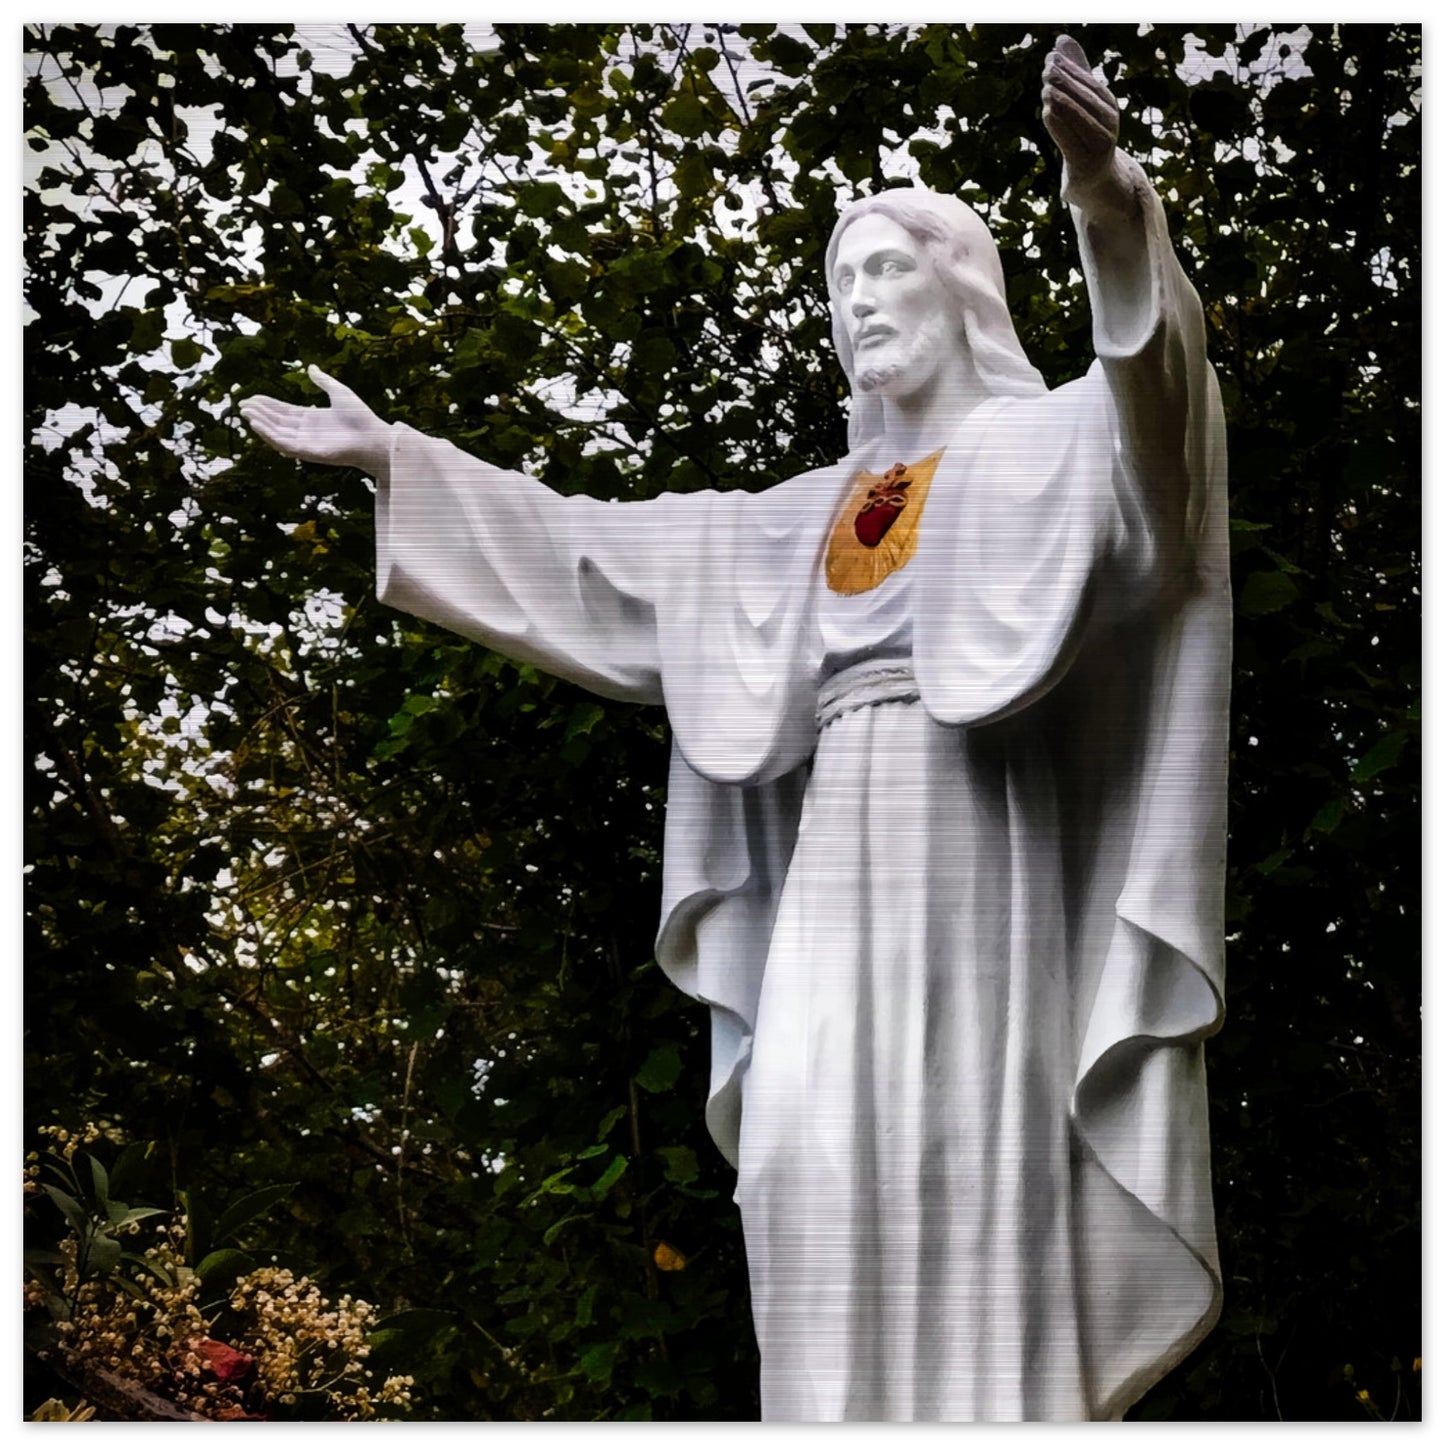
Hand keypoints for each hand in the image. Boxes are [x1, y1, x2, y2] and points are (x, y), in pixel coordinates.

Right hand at [238, 366, 390, 474]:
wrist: (375, 436)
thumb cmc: (362, 417)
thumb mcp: (339, 392)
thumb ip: (324, 381)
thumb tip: (311, 367)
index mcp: (312, 418)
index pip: (284, 412)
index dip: (267, 405)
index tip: (251, 398)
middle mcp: (307, 432)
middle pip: (277, 422)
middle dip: (259, 413)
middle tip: (242, 404)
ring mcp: (307, 443)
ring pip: (277, 433)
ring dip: (261, 423)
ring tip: (246, 412)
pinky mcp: (309, 453)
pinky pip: (284, 445)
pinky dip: (269, 436)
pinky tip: (257, 426)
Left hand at [1042, 36, 1119, 190]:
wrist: (1095, 182)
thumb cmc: (1086, 139)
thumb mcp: (1082, 105)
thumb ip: (1074, 74)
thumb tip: (1061, 40)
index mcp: (1108, 106)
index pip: (1088, 84)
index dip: (1070, 69)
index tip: (1051, 58)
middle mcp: (1109, 125)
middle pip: (1083, 99)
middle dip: (1064, 83)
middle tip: (1046, 71)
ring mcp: (1099, 146)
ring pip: (1077, 119)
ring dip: (1060, 102)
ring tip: (1045, 89)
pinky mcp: (1085, 165)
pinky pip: (1070, 141)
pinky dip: (1059, 125)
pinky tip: (1047, 111)